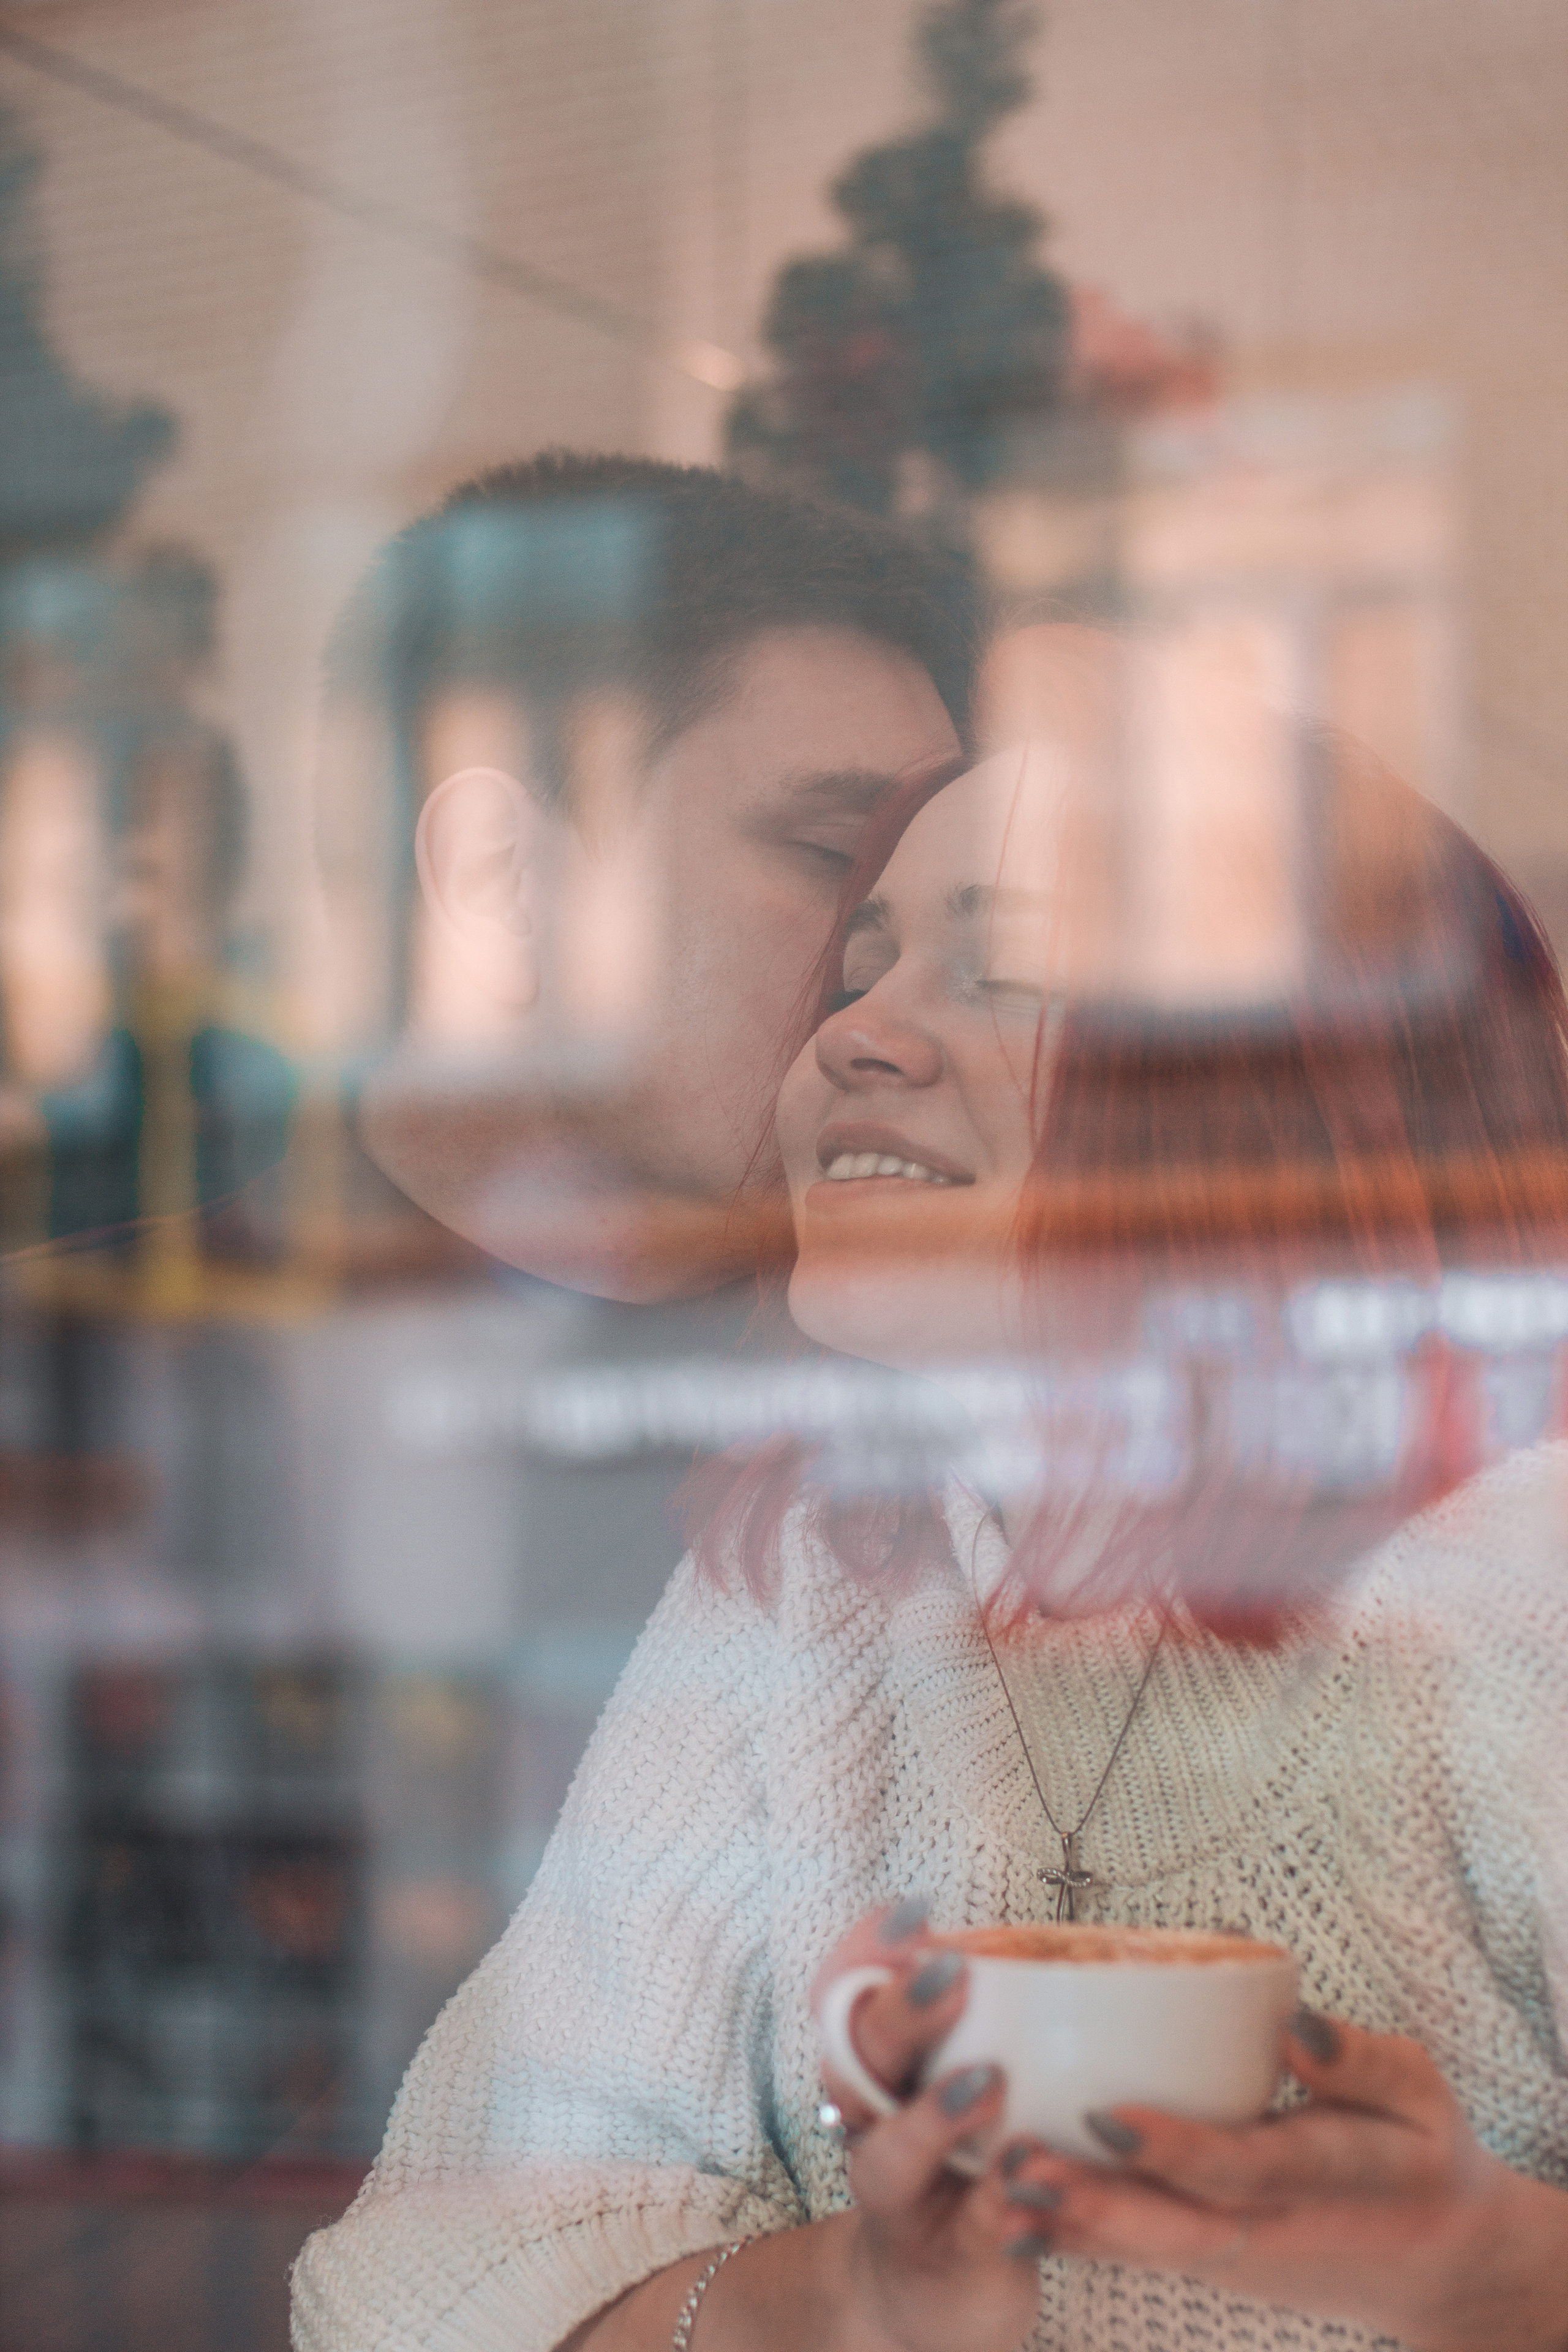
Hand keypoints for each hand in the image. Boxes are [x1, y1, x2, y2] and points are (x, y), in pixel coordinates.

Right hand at [813, 1901, 1060, 2351]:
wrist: (938, 2291)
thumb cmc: (963, 2157)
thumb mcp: (959, 2072)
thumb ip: (983, 2012)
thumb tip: (1045, 1931)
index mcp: (876, 2062)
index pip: (844, 1991)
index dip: (866, 1950)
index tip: (914, 1913)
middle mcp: (871, 2121)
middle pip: (860, 2057)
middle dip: (902, 2012)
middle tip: (952, 1974)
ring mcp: (900, 2195)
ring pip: (890, 2153)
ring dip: (934, 2115)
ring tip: (987, 2083)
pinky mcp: (946, 2260)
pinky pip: (964, 2232)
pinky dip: (994, 2206)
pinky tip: (1028, 2178)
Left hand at [1012, 2008, 1567, 2351]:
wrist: (1438, 2259)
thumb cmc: (1423, 2154)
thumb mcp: (1420, 2096)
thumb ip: (1363, 2063)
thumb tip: (1298, 2028)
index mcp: (1326, 2182)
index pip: (1242, 2169)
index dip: (1175, 2148)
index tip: (1107, 2118)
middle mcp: (1267, 2228)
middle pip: (1170, 2226)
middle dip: (1090, 2202)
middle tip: (1014, 2167)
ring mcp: (1232, 2255)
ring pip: (1141, 2246)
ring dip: (1067, 2220)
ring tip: (994, 2183)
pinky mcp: (1208, 2256)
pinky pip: (1137, 2249)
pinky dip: (1075, 2232)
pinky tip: (1008, 2209)